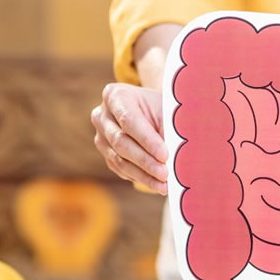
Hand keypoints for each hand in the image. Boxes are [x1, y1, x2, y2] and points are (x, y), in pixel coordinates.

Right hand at [90, 24, 181, 194]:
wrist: (153, 111)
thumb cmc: (163, 107)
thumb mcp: (168, 110)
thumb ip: (170, 127)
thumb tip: (179, 154)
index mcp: (116, 95)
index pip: (129, 120)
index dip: (147, 140)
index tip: (165, 155)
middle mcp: (102, 116)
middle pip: (121, 142)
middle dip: (145, 160)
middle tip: (165, 174)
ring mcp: (101, 136)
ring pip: (119, 159)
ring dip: (143, 174)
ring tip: (163, 185)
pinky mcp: (106, 153)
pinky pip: (120, 169)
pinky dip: (139, 178)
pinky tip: (156, 185)